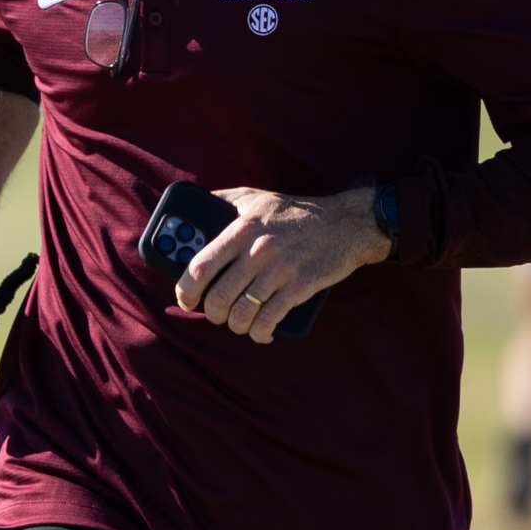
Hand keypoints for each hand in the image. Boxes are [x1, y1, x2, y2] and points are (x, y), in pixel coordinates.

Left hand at [175, 186, 390, 343]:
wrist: (345, 223)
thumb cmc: (293, 211)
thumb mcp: (254, 197)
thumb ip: (221, 201)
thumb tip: (194, 207)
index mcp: (241, 229)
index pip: (200, 266)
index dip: (185, 290)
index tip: (185, 299)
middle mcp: (258, 250)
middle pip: (219, 296)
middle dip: (211, 313)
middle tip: (214, 314)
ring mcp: (280, 271)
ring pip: (243, 313)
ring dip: (235, 325)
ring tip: (237, 323)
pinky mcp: (300, 287)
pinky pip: (270, 320)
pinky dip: (260, 332)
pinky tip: (260, 332)